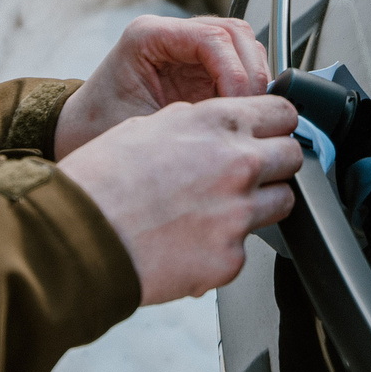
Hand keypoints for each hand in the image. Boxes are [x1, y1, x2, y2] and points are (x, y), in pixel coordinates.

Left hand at [53, 15, 269, 159]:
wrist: (78, 133)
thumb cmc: (97, 128)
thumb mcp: (141, 126)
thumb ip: (189, 119)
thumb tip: (237, 125)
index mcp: (148, 36)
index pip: (213, 37)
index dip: (236, 71)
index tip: (239, 105)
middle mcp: (170, 34)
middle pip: (235, 34)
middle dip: (251, 73)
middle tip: (252, 112)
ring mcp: (186, 48)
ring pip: (242, 45)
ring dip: (253, 78)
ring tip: (246, 114)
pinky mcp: (198, 67)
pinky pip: (237, 65)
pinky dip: (246, 88)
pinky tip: (238, 114)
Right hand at [58, 94, 300, 303]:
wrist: (79, 235)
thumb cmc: (101, 182)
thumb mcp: (147, 126)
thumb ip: (195, 125)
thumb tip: (214, 127)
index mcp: (217, 124)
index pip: (283, 113)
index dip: (276, 124)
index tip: (271, 133)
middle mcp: (238, 164)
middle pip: (292, 156)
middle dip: (275, 163)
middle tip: (248, 172)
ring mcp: (238, 214)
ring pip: (282, 202)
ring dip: (260, 204)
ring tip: (219, 210)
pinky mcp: (230, 258)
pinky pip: (245, 248)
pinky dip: (224, 246)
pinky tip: (192, 242)